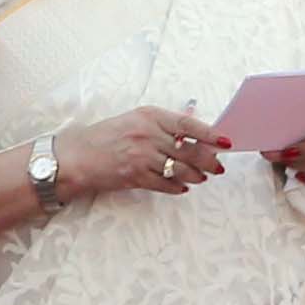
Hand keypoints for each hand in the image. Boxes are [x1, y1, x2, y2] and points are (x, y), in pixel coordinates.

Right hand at [52, 106, 226, 200]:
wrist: (79, 156)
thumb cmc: (108, 136)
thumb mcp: (136, 120)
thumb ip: (163, 125)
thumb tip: (194, 132)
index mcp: (150, 116)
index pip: (188, 124)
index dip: (210, 134)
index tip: (225, 141)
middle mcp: (148, 135)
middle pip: (189, 151)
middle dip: (209, 161)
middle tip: (218, 167)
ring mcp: (142, 157)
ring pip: (180, 170)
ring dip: (196, 176)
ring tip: (202, 178)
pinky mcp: (136, 176)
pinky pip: (165, 185)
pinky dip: (177, 188)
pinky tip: (183, 187)